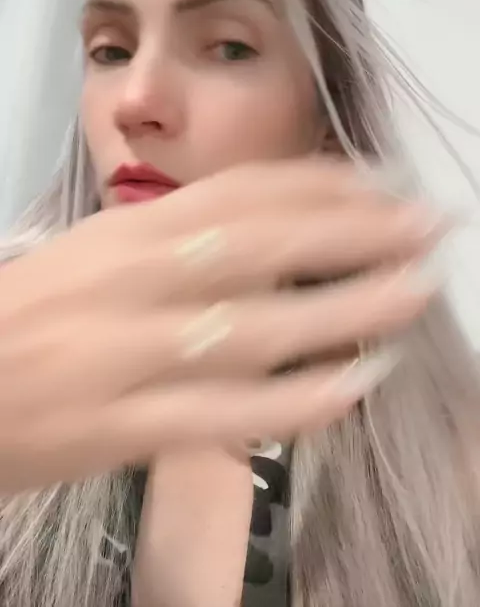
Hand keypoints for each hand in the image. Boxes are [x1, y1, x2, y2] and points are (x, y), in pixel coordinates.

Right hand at [0, 158, 442, 490]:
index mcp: (128, 232)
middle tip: (427, 224)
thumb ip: (178, 239)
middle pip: (263, 246)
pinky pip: (227, 416)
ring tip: (413, 292)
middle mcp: (136, 281)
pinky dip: (294, 403)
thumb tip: (274, 228)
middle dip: (354, 231)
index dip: (320, 185)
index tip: (381, 183)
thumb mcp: (100, 252)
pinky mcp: (126, 426)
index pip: (239, 193)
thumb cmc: (33, 313)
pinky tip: (350, 388)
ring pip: (258, 329)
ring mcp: (133, 354)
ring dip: (346, 310)